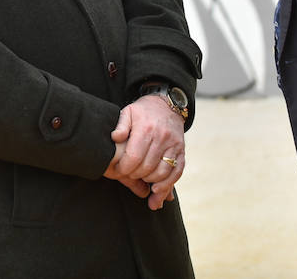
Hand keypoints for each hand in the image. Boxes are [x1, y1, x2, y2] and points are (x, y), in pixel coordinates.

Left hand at [111, 95, 186, 209]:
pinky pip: (177, 172)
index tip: (119, 170)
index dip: (124, 168)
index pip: (134, 157)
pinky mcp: (181, 151)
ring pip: (162, 172)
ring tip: (142, 181)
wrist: (168, 105)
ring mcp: (174, 145)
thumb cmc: (143, 111)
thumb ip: (120, 125)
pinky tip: (157, 191)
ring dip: (150, 182)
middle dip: (135, 176)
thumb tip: (115, 138)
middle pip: (147, 167)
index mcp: (146, 129)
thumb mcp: (128, 111)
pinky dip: (167, 184)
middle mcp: (162, 138)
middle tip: (129, 176)